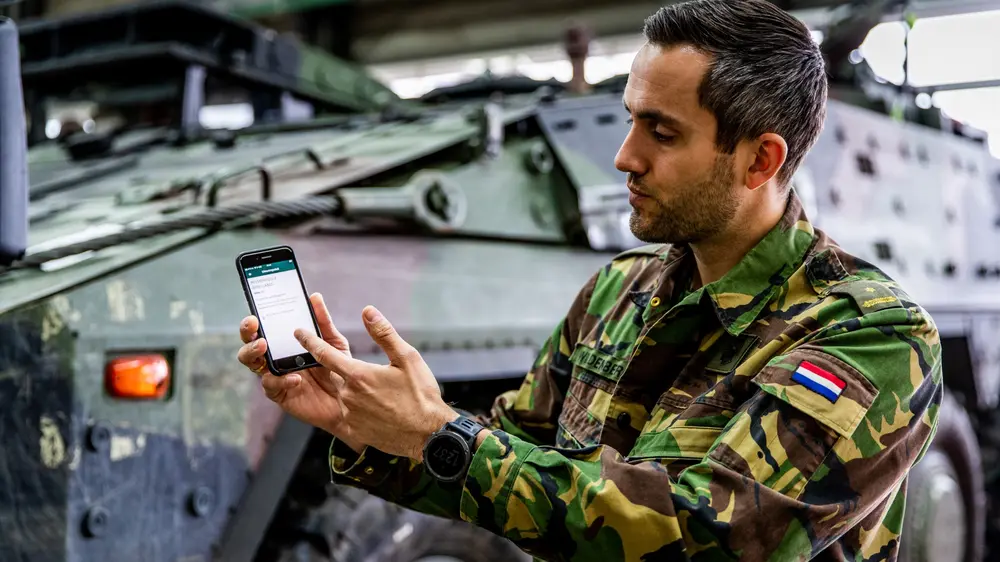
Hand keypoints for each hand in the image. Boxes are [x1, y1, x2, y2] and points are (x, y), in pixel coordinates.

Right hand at [236, 293, 363, 452]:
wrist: (350, 399)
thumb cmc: (339, 368)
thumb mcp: (334, 342)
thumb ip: (323, 321)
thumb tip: (315, 296)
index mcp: (284, 343)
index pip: (261, 329)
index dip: (252, 322)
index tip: (254, 315)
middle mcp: (275, 358)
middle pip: (249, 345)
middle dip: (246, 335)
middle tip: (254, 327)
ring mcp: (275, 376)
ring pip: (252, 364)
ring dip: (253, 353)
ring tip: (264, 346)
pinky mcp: (280, 394)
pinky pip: (271, 386)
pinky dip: (280, 380)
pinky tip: (295, 378)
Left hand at [294, 306, 457, 460]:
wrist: (428, 435)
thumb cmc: (420, 396)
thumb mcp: (407, 359)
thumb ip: (384, 334)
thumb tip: (368, 312)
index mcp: (358, 375)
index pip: (325, 354)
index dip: (310, 341)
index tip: (298, 332)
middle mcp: (349, 395)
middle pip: (339, 376)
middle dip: (353, 373)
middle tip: (377, 379)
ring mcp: (350, 415)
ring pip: (346, 395)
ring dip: (359, 391)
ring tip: (386, 397)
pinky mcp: (355, 430)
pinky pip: (351, 414)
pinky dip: (362, 409)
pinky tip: (383, 410)